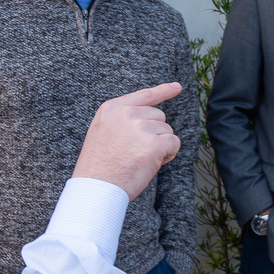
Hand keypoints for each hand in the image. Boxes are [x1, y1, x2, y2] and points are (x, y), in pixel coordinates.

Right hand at [73, 82, 182, 200]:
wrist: (96, 187)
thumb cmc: (99, 166)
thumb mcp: (102, 132)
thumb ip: (122, 120)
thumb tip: (148, 118)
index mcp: (112, 109)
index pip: (144, 95)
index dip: (163, 90)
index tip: (177, 87)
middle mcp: (127, 114)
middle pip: (159, 115)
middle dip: (155, 133)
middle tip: (137, 152)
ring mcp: (141, 127)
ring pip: (167, 130)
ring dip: (161, 146)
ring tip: (139, 160)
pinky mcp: (154, 143)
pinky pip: (174, 143)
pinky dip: (169, 155)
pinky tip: (151, 164)